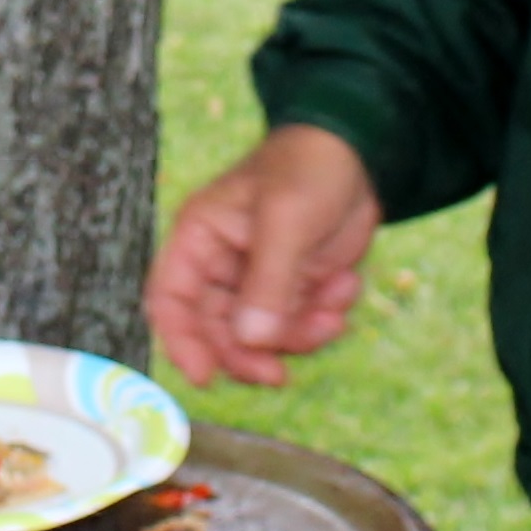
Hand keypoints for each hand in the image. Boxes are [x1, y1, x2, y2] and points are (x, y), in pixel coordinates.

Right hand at [144, 123, 383, 386]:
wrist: (360, 153)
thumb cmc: (308, 168)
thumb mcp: (285, 220)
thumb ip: (267, 282)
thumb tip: (250, 340)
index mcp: (199, 238)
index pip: (170, 299)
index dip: (180, 341)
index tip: (204, 377)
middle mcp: (221, 265)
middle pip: (216, 330)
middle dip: (249, 353)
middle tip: (277, 373)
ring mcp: (259, 279)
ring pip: (262, 336)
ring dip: (298, 335)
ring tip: (333, 312)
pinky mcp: (294, 288)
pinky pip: (299, 325)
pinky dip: (324, 319)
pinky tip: (345, 287)